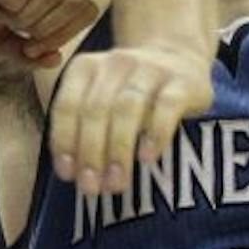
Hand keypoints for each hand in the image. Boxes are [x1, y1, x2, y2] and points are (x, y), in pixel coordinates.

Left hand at [48, 44, 214, 196]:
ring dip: (118, 149)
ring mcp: (151, 69)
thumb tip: (71, 173)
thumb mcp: (102, 99)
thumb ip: (83, 128)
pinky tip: (147, 158)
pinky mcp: (183, 81)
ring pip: (128, 107)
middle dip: (91, 152)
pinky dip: (155, 133)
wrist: (180, 59)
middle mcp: (115, 63)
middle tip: (93, 188)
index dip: (64, 141)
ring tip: (117, 183)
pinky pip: (167, 106)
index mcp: (85, 67)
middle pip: (96, 109)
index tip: (68, 175)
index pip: (67, 105)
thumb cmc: (131, 94)